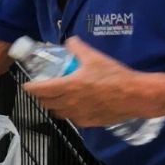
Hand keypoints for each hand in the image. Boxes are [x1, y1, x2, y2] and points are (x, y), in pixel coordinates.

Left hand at [23, 37, 157, 125]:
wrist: (137, 96)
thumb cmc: (114, 76)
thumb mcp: (94, 56)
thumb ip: (78, 47)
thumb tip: (70, 41)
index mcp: (68, 86)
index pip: (39, 90)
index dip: (30, 88)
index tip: (27, 85)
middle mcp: (70, 103)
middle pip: (46, 103)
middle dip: (41, 96)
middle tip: (43, 89)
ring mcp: (79, 115)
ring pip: (58, 113)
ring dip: (53, 106)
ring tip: (56, 98)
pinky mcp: (90, 123)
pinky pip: (72, 119)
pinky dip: (68, 113)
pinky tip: (75, 106)